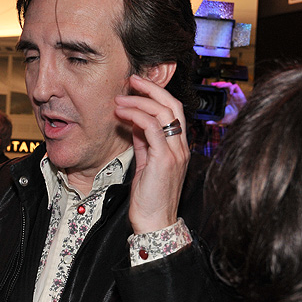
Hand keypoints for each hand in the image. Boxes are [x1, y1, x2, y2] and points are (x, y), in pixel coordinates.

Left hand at [114, 74, 189, 233]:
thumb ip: (144, 142)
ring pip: (163, 113)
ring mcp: (175, 152)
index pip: (173, 111)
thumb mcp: (146, 162)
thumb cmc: (150, 196)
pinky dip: (137, 116)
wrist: (155, 222)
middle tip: (132, 80)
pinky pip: (153, 129)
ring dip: (139, 101)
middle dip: (152, 88)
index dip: (156, 95)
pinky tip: (122, 113)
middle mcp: (181, 147)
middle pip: (173, 105)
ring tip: (120, 98)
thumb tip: (133, 123)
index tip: (137, 86)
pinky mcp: (164, 160)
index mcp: (179, 146)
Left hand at [207, 81, 246, 124]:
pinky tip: (230, 93)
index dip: (216, 87)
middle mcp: (230, 95)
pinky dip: (232, 87)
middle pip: (224, 85)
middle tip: (213, 84)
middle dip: (219, 83)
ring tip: (218, 86)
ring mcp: (235, 94)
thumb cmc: (232, 119)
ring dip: (223, 84)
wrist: (240, 118)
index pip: (221, 90)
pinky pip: (236, 86)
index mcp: (225, 99)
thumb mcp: (221, 120)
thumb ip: (214, 121)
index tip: (211, 86)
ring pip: (229, 84)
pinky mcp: (240, 94)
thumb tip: (206, 123)